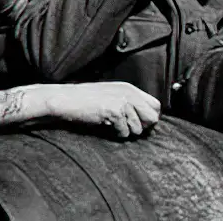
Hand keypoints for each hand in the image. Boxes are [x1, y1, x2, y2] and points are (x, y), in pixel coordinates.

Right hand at [43, 82, 161, 139]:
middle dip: (142, 126)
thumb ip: (130, 104)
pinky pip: (125, 132)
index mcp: (130, 88)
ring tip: (111, 124)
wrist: (66, 100)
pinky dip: (116, 134)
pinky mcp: (115, 111)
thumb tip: (149, 123)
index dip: (150, 117)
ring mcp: (123, 101)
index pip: (156, 105)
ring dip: (126, 131)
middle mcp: (130, 93)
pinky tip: (105, 125)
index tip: (139, 123)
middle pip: (152, 118)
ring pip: (138, 129)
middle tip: (126, 127)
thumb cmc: (87, 101)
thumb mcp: (112, 96)